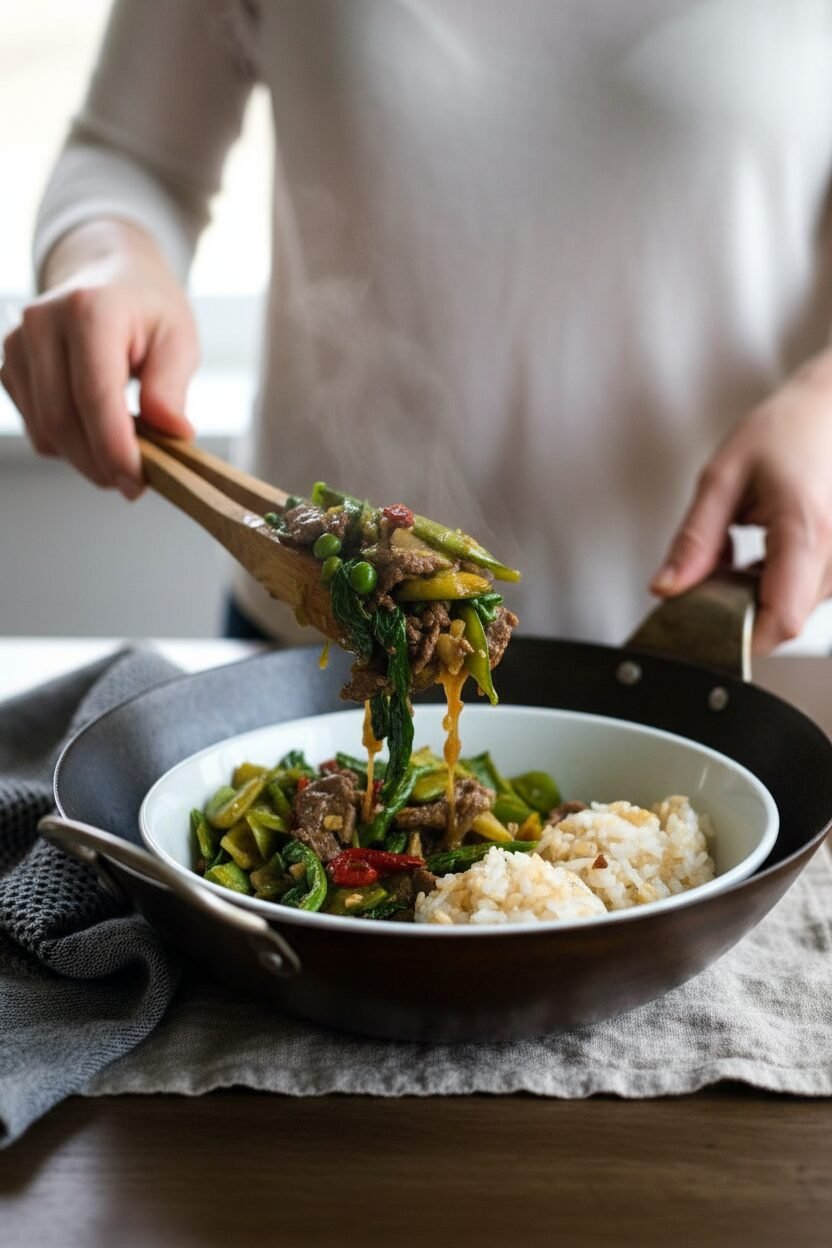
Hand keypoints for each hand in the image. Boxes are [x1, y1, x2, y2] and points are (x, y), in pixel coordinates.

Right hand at [1, 220, 196, 499]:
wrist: (106, 274)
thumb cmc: (147, 308)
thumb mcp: (178, 338)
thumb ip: (172, 387)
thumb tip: (173, 434)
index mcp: (89, 309)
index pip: (93, 394)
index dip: (114, 447)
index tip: (137, 482)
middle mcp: (42, 324)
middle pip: (62, 421)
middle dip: (100, 463)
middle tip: (137, 482)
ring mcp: (17, 345)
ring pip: (45, 432)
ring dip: (86, 458)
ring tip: (126, 450)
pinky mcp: (9, 368)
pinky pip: (37, 429)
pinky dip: (69, 445)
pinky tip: (98, 430)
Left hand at [651, 350, 831, 652]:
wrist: (831, 408)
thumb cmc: (787, 429)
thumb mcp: (723, 478)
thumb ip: (694, 539)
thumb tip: (667, 588)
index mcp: (807, 531)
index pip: (779, 621)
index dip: (739, 637)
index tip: (703, 625)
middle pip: (783, 618)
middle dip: (738, 609)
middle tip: (711, 570)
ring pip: (794, 608)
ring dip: (757, 594)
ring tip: (741, 548)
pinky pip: (806, 592)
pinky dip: (776, 583)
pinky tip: (762, 552)